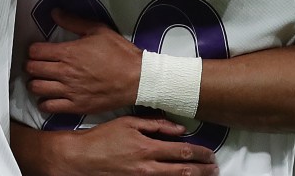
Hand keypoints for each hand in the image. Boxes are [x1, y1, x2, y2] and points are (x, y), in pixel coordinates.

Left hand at [27, 8, 142, 113]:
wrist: (137, 79)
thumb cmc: (119, 53)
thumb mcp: (98, 30)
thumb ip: (74, 21)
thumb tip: (54, 13)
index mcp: (68, 52)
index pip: (35, 51)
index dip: (33, 49)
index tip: (38, 50)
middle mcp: (64, 72)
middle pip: (32, 69)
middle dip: (31, 65)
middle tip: (38, 64)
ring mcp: (69, 91)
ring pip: (36, 88)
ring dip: (35, 82)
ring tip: (42, 80)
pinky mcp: (75, 107)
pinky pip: (49, 106)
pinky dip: (44, 102)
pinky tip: (49, 97)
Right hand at [45, 117, 218, 175]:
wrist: (80, 159)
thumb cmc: (102, 138)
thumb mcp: (128, 123)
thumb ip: (155, 125)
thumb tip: (180, 129)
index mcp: (147, 148)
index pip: (182, 152)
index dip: (201, 154)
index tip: (210, 155)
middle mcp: (147, 168)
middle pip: (184, 171)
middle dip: (203, 171)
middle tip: (215, 169)